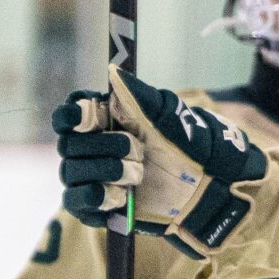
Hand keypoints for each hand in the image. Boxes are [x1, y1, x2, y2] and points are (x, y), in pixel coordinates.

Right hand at [54, 70, 266, 257]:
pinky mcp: (96, 206)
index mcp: (106, 121)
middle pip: (70, 143)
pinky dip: (95, 196)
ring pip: (71, 172)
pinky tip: (121, 195)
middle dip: (104, 146)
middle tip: (138, 150)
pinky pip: (75, 201)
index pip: (70, 114)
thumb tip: (114, 72)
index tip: (89, 116)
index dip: (73, 115)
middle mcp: (92, 147)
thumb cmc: (190, 148)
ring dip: (105, 170)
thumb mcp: (171, 118)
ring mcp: (92, 177)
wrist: (209, 188)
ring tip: (139, 174)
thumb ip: (141, 96)